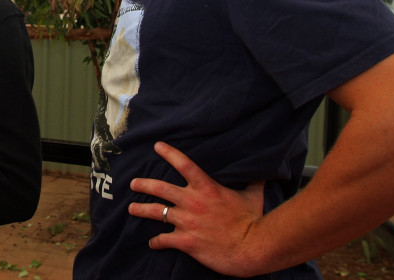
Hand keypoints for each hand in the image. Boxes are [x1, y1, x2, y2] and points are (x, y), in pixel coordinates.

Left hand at [128, 142, 265, 276]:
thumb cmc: (253, 220)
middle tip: (133, 183)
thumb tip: (262, 169)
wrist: (252, 247)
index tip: (157, 146)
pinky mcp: (186, 241)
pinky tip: (152, 243)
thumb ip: (253, 181)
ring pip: (157, 212)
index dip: (169, 153)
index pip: (184, 164)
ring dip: (141, 210)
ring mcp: (187, 222)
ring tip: (132, 209)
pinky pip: (164, 240)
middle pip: (160, 188)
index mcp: (207, 187)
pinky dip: (156, 241)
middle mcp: (192, 202)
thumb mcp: (253, 195)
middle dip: (144, 184)